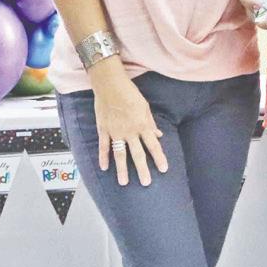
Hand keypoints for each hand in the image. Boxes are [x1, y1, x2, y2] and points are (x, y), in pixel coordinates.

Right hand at [92, 67, 168, 185]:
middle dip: (142, 169)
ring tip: (124, 182)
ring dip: (122, 169)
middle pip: (137, 154)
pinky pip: (103, 146)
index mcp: (142, 125)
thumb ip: (150, 122)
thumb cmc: (129, 93)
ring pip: (120, 154)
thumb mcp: (145, 106)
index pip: (153, 145)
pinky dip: (103, 157)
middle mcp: (130, 131)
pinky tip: (104, 168)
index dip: (159, 158)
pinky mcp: (103, 129)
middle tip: (146, 183)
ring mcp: (115, 132)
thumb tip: (158, 135)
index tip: (163, 169)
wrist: (110, 84)